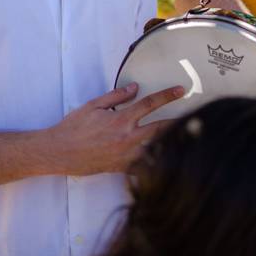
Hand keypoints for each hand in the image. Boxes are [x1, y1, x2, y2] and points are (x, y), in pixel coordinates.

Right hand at [47, 83, 183, 174]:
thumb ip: (116, 96)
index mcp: (121, 119)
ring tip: (190, 137)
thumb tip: (135, 87)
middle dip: (180, 120)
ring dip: (173, 143)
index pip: (150, 104)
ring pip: (156, 149)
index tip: (181, 90)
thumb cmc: (73, 127)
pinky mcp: (121, 168)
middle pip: (161, 128)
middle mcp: (126, 137)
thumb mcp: (94, 105)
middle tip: (197, 114)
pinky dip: (157, 163)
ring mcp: (125, 155)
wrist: (58, 152)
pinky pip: (144, 167)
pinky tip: (169, 160)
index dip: (167, 95)